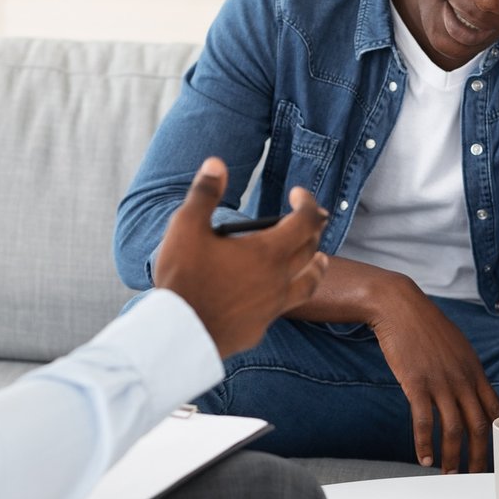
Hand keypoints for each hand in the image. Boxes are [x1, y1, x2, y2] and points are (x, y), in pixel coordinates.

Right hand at [154, 157, 329, 358]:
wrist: (179, 333)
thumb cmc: (184, 278)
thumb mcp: (187, 227)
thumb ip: (205, 193)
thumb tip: (216, 164)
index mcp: (267, 251)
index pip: (304, 221)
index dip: (307, 203)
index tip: (298, 193)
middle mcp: (279, 279)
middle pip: (311, 250)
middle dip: (313, 229)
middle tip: (310, 219)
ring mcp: (273, 305)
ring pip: (309, 282)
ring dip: (317, 265)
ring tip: (319, 259)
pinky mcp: (261, 326)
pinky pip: (286, 306)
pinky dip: (291, 292)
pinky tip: (280, 293)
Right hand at [368, 274, 498, 473]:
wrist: (400, 307)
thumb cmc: (425, 326)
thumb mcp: (457, 346)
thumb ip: (466, 371)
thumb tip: (470, 391)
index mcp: (475, 371)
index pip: (496, 410)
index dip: (498, 436)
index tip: (494, 453)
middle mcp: (462, 379)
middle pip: (479, 427)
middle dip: (479, 457)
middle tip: (474, 476)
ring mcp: (440, 382)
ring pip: (453, 429)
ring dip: (452, 457)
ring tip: (448, 473)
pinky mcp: (416, 384)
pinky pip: (424, 422)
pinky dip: (425, 444)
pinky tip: (424, 457)